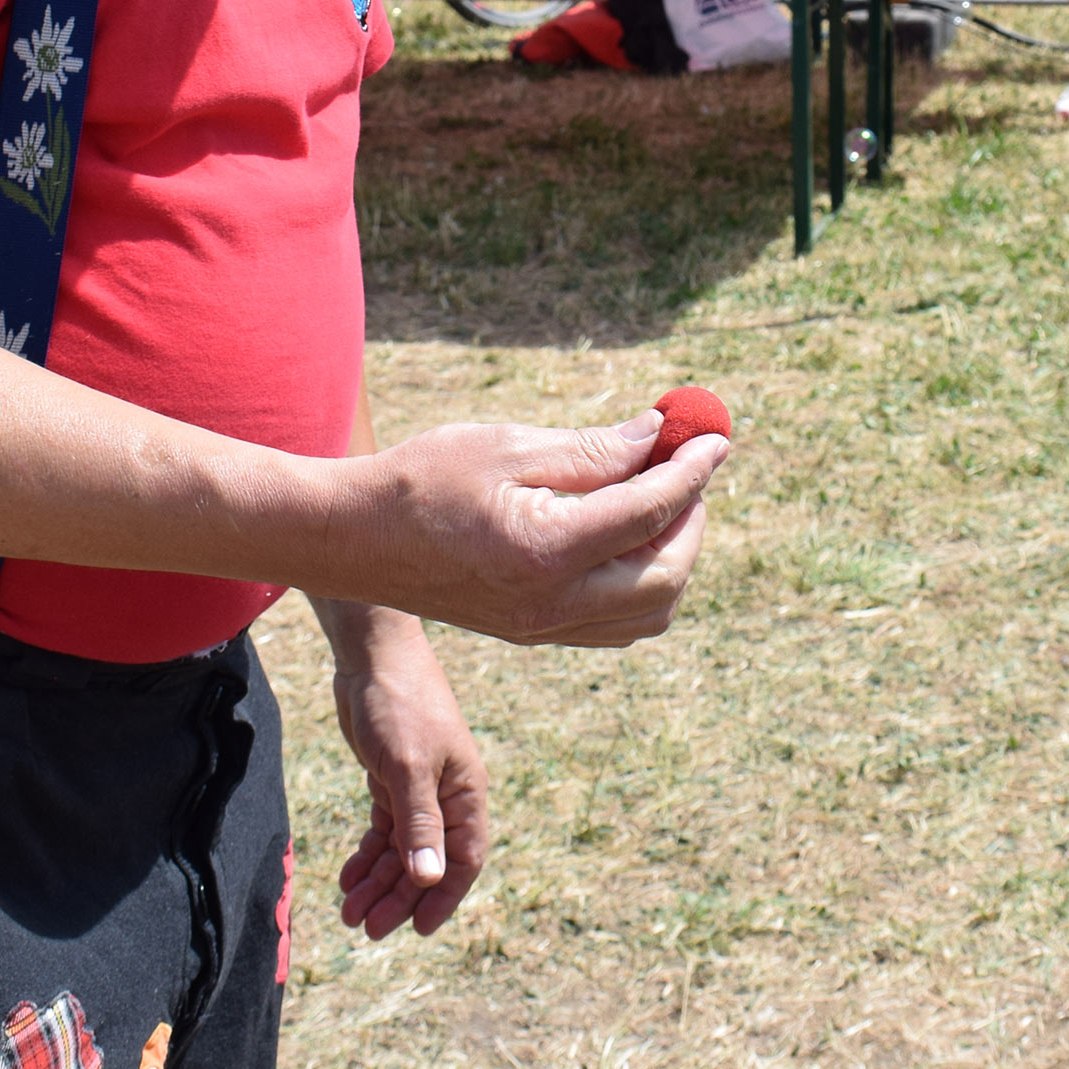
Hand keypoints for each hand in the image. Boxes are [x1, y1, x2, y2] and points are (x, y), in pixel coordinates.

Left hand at [317, 602, 487, 939]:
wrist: (372, 657)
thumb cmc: (400, 704)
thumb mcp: (408, 765)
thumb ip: (420, 822)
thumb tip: (429, 878)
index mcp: (465, 790)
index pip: (463, 857)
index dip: (442, 897)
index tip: (416, 931)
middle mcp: (446, 793)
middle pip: (428, 860)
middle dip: (400, 897)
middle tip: (366, 929)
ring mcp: (418, 787)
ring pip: (402, 850)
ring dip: (379, 882)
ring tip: (349, 912)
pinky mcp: (391, 778)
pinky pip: (384, 830)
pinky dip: (368, 856)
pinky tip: (347, 878)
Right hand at [328, 409, 725, 643]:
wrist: (351, 539)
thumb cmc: (422, 478)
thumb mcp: (509, 445)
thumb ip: (593, 450)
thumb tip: (659, 436)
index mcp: (544, 550)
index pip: (650, 511)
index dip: (693, 470)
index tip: (717, 437)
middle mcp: (550, 604)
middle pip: (666, 577)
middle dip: (691, 519)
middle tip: (688, 469)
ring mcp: (541, 629)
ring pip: (649, 612)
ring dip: (673, 556)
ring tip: (659, 498)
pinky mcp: (532, 633)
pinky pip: (617, 623)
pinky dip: (643, 583)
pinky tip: (627, 534)